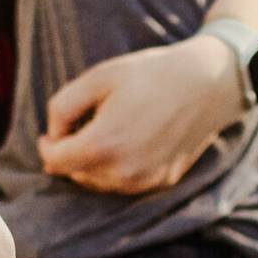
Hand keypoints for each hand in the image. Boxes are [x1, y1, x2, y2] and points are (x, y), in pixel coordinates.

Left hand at [35, 38, 245, 194]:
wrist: (209, 83)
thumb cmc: (151, 74)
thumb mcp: (97, 77)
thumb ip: (62, 107)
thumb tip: (54, 136)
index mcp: (103, 146)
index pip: (55, 162)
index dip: (48, 145)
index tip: (53, 132)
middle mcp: (123, 173)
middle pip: (75, 174)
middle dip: (72, 153)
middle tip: (87, 122)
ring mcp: (145, 181)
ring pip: (99, 182)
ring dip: (94, 163)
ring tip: (110, 129)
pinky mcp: (162, 182)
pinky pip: (125, 183)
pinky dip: (118, 167)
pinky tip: (131, 140)